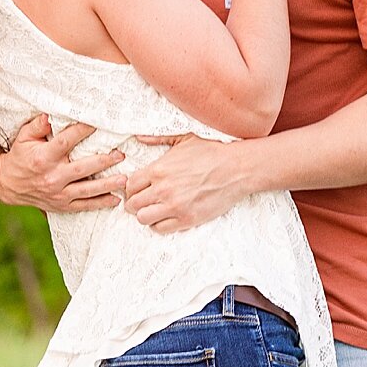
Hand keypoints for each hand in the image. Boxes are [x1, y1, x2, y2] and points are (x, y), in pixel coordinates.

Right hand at [0, 114, 124, 212]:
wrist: (8, 184)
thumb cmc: (20, 156)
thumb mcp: (23, 138)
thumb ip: (37, 126)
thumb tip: (49, 115)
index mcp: (43, 158)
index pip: (67, 142)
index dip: (83, 131)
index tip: (98, 123)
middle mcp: (53, 177)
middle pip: (83, 168)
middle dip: (104, 161)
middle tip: (121, 155)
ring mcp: (59, 193)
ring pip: (88, 190)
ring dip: (108, 184)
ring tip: (124, 179)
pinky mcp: (62, 205)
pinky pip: (84, 205)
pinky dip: (101, 203)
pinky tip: (115, 199)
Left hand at [124, 134, 270, 232]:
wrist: (236, 169)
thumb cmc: (211, 152)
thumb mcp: (183, 139)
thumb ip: (158, 139)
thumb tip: (139, 138)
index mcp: (158, 169)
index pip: (129, 185)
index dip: (131, 188)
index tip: (137, 189)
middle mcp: (163, 189)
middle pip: (132, 204)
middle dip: (134, 203)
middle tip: (143, 201)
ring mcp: (174, 206)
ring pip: (142, 218)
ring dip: (145, 215)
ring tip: (153, 210)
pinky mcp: (187, 219)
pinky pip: (161, 229)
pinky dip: (159, 224)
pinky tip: (166, 216)